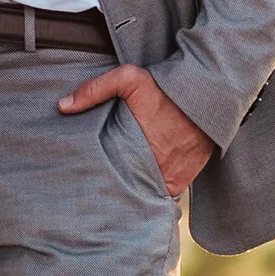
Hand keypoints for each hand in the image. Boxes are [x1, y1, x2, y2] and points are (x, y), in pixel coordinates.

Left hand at [58, 62, 215, 197]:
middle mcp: (156, 172)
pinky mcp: (186, 179)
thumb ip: (95, 90)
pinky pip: (167, 195)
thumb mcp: (129, 79)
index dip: (100, 182)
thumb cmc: (167, 88)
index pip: (111, 179)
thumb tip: (62, 106)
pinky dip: (156, 194)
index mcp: (137, 153)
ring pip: (147, 196)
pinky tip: (142, 191)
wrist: (212, 95)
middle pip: (129, 192)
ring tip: (119, 194)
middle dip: (115, 194)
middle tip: (100, 193)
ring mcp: (173, 179)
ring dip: (136, 195)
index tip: (88, 182)